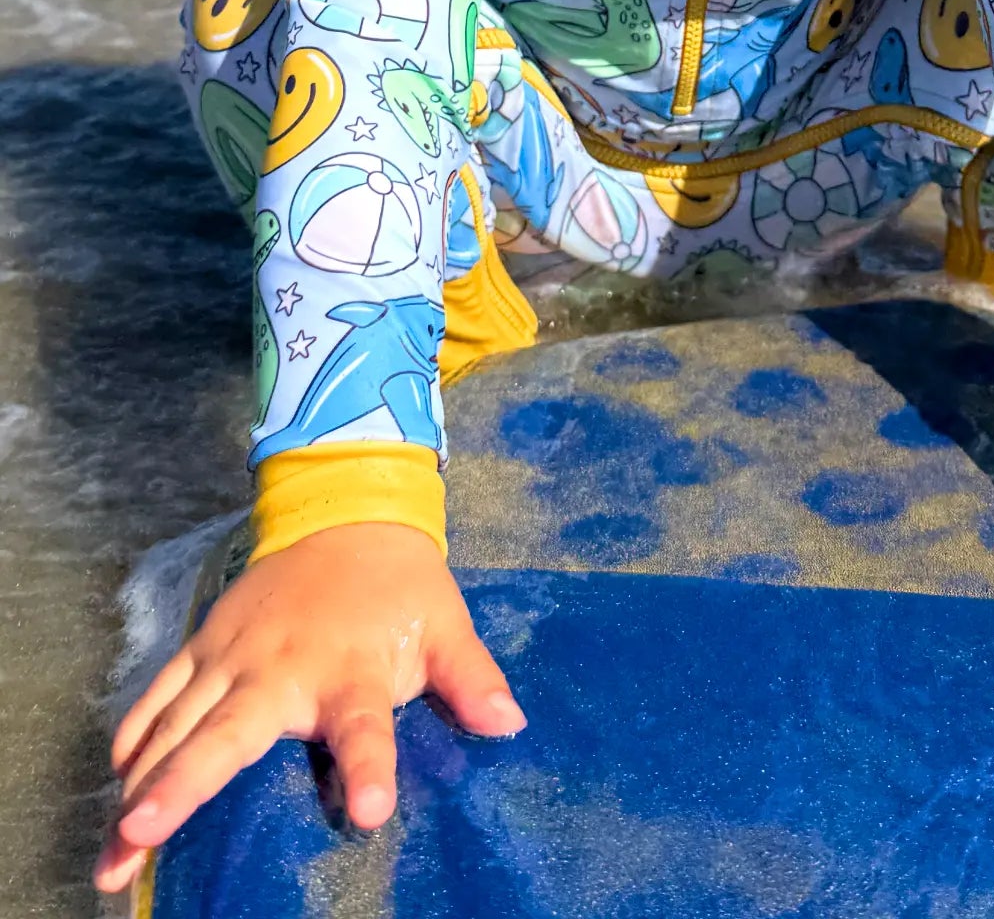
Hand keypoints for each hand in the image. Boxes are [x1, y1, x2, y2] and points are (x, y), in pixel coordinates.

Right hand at [93, 522, 524, 892]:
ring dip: (141, 785)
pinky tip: (114, 782)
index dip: (370, 768)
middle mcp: (282, 667)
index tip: (370, 813)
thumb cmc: (400, 584)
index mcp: (351, 670)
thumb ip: (471, 678)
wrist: (348, 510)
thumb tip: (510, 723)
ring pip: (177, 724)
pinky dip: (135, 735)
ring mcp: (233, 655)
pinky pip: (159, 694)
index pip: (364, 728)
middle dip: (182, 786)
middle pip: (227, 734)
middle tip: (140, 839)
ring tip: (112, 852)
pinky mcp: (205, 643)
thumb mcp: (447, 625)